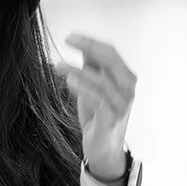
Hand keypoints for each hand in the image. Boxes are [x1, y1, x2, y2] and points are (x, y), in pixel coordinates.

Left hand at [56, 33, 135, 178]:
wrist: (103, 150)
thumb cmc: (98, 116)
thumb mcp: (94, 87)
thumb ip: (92, 68)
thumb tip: (84, 46)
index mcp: (125, 78)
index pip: (110, 53)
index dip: (91, 42)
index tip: (70, 36)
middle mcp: (128, 89)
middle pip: (111, 60)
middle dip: (89, 47)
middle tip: (68, 40)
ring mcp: (121, 105)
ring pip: (103, 80)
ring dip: (78, 70)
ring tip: (58, 65)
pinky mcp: (111, 119)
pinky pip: (99, 99)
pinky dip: (84, 87)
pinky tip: (69, 80)